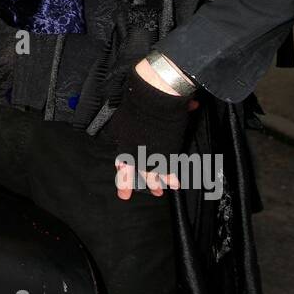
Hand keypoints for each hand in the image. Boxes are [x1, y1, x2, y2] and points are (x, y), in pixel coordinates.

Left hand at [105, 63, 197, 201]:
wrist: (154, 98)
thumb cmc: (136, 103)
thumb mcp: (120, 118)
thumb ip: (121, 128)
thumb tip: (118, 132)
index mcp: (124, 144)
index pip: (121, 163)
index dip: (121, 173)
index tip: (121, 182)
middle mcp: (136, 152)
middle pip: (133, 173)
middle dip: (132, 185)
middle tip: (127, 196)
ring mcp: (152, 154)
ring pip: (153, 175)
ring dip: (156, 184)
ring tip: (159, 191)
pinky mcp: (168, 152)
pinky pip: (170, 170)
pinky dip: (173, 177)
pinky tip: (175, 184)